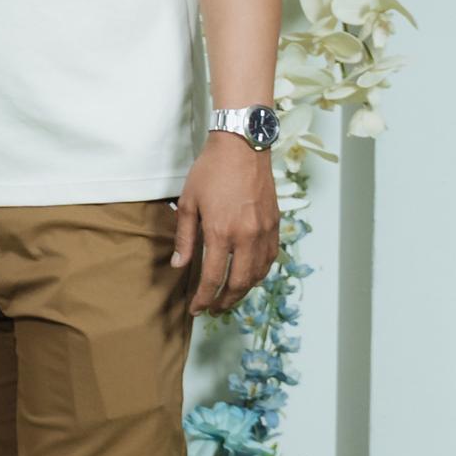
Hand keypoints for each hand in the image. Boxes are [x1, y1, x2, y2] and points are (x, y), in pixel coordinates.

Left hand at [171, 132, 279, 314]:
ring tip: (228, 298)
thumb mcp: (189, 203)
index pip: (213, 278)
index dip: (203, 298)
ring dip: (243, 291)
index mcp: (221, 232)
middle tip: (212, 309)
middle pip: (238, 283)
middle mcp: (246, 237)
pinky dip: (259, 274)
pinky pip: (270, 259)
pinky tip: (248, 277)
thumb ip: (185, 237)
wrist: (243, 147)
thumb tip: (180, 265)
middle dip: (224, 302)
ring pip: (257, 275)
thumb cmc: (211, 171)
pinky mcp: (275, 225)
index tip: (196, 308)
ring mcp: (264, 232)